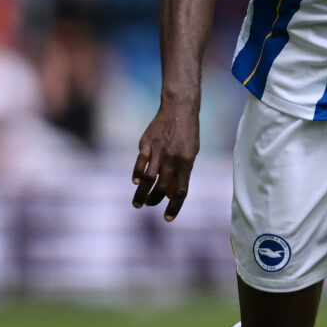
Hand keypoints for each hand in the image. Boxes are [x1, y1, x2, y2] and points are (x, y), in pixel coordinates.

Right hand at [131, 99, 198, 218]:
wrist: (179, 108)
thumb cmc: (188, 134)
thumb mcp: (191, 154)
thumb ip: (182, 173)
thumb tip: (170, 193)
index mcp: (187, 163)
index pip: (180, 191)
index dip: (174, 207)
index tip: (167, 218)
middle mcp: (172, 159)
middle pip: (161, 187)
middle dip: (154, 201)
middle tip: (149, 205)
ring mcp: (158, 151)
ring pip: (148, 179)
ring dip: (142, 194)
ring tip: (138, 204)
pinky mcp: (146, 143)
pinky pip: (140, 162)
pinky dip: (136, 174)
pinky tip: (135, 182)